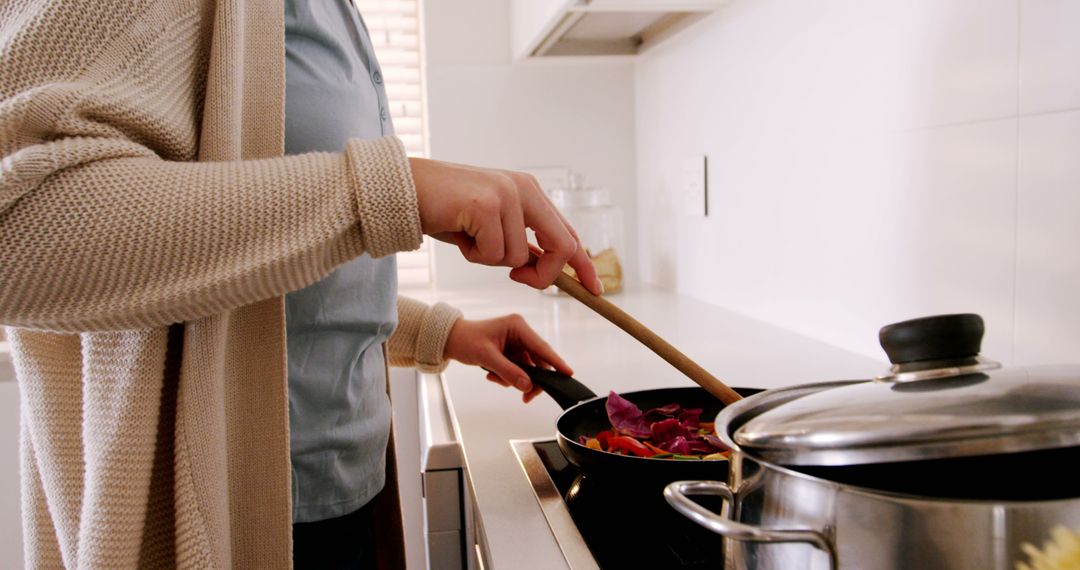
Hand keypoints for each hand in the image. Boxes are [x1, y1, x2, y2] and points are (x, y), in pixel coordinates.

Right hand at [409, 157, 601, 294]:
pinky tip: (458, 232)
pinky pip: (493, 255)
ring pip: (518, 258)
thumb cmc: (443, 210)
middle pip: (562, 246)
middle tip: (519, 281)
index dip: (583, 264)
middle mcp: (524, 189)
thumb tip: (539, 268)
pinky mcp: (487, 206)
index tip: (596, 289)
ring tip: (467, 237)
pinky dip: (474, 255)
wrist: (402, 190)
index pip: (568, 232)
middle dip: (544, 275)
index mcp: (529, 191)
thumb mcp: (489, 225)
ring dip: (489, 260)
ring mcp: (507, 195)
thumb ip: (518, 241)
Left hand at [443, 314, 571, 402]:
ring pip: (528, 368)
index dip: (555, 362)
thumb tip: (527, 385)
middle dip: (530, 379)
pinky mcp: (512, 352)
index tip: (568, 373)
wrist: (451, 340)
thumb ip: (508, 371)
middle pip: (537, 361)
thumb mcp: (486, 356)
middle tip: (526, 396)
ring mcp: (516, 343)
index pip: (541, 347)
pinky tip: (493, 375)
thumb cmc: (466, 340)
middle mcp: (520, 333)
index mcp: (517, 326)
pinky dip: (508, 377)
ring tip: (494, 377)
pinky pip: (518, 370)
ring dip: (514, 378)